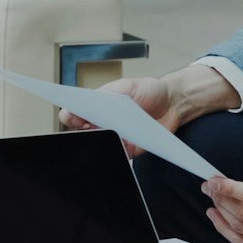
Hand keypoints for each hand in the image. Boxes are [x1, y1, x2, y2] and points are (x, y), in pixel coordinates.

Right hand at [57, 66, 238, 156]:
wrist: (172, 103)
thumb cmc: (148, 91)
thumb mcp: (127, 86)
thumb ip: (109, 95)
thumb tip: (92, 106)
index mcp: (96, 106)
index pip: (72, 114)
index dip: (70, 116)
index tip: (75, 116)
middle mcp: (101, 124)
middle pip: (81, 134)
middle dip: (83, 132)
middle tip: (91, 127)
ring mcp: (113, 138)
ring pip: (99, 147)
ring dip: (102, 142)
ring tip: (113, 134)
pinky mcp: (128, 151)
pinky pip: (119, 156)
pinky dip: (119, 152)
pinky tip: (125, 144)